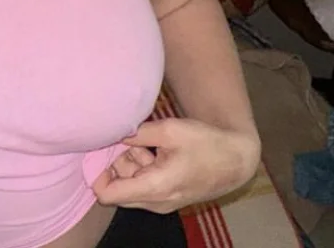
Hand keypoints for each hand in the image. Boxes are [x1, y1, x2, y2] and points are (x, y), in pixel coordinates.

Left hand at [92, 118, 260, 214]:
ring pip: (129, 186)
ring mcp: (161, 204)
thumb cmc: (206, 144)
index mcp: (154, 187)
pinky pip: (142, 187)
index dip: (97, 173)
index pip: (106, 194)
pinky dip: (143, 170)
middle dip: (117, 165)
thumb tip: (112, 131)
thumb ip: (137, 132)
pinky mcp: (166, 200)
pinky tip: (158, 153)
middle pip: (116, 188)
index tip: (101, 151)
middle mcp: (155, 203)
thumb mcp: (170, 130)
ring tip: (151, 147)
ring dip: (132, 165)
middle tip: (135, 143)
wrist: (236, 161)